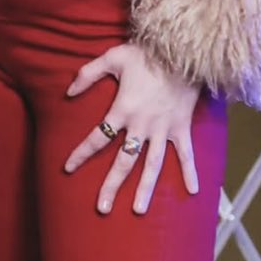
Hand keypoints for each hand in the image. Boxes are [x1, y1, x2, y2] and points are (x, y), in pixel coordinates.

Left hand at [64, 42, 199, 214]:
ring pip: (153, 165)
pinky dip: (190, 171)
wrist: (183, 49)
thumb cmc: (146, 53)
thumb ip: (87, 74)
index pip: (97, 137)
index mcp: (123, 110)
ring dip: (145, 188)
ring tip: (137, 210)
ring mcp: (164, 129)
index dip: (81, 153)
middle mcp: (142, 125)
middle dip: (112, 185)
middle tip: (101, 208)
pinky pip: (186, 153)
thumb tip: (67, 92)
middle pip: (124, 161)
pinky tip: (193, 191)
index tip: (67, 169)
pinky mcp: (182, 127)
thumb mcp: (112, 57)